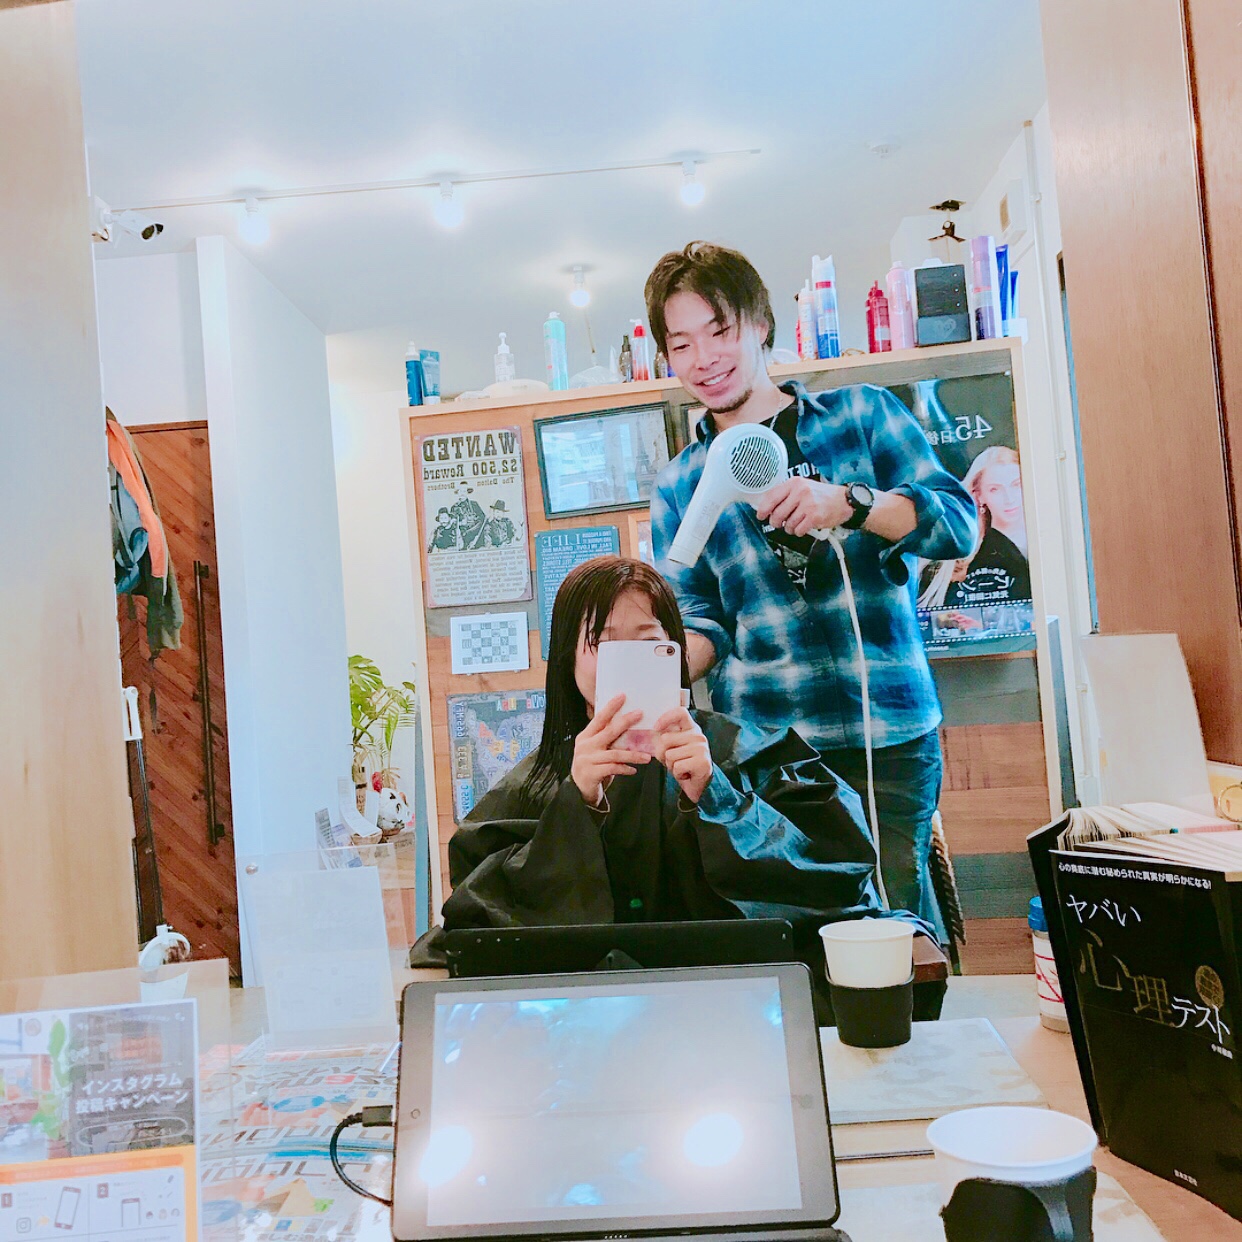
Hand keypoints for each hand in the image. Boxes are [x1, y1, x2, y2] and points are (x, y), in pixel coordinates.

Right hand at [571, 694, 650, 808]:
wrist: (578, 788)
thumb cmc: (592, 765)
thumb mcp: (595, 749)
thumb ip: (605, 738)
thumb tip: (625, 723)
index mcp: (585, 736)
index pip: (599, 718)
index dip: (611, 707)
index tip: (622, 696)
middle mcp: (585, 745)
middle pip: (608, 731)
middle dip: (625, 721)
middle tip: (640, 714)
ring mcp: (587, 759)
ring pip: (615, 753)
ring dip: (633, 754)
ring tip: (647, 757)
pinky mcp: (591, 773)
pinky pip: (613, 768)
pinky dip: (625, 768)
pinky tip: (633, 770)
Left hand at [652, 707, 712, 804]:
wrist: (699, 785)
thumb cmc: (685, 765)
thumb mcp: (674, 748)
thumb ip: (666, 738)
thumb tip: (652, 732)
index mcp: (691, 728)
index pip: (680, 712)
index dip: (665, 718)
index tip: (656, 728)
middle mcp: (698, 736)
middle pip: (666, 739)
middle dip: (662, 753)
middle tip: (672, 760)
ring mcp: (701, 748)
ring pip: (670, 755)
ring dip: (670, 765)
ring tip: (681, 767)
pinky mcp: (702, 762)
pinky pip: (677, 766)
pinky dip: (677, 774)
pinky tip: (686, 774)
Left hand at [753, 477, 852, 536]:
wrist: (844, 501)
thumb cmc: (822, 495)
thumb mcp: (803, 487)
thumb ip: (786, 495)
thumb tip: (767, 506)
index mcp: (794, 483)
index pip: (771, 497)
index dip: (763, 509)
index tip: (760, 515)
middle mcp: (800, 492)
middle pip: (777, 513)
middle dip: (776, 522)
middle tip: (780, 523)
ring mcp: (808, 505)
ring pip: (787, 524)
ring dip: (790, 528)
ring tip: (797, 523)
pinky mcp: (814, 517)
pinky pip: (798, 530)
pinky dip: (799, 531)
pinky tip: (804, 526)